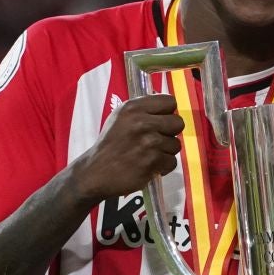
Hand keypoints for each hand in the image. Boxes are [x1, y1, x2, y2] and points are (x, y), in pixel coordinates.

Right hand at [69, 94, 183, 203]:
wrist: (95, 172)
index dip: (167, 113)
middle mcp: (141, 122)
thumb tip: (166, 107)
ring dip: (165, 152)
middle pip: (178, 123)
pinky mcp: (152, 161)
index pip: (169, 101)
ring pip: (176, 144)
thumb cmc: (110, 146)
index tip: (161, 121)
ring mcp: (148, 142)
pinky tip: (149, 166)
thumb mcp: (120, 118)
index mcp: (133, 108)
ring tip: (148, 155)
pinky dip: (163, 167)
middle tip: (156, 140)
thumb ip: (143, 110)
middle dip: (170, 133)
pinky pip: (172, 162)